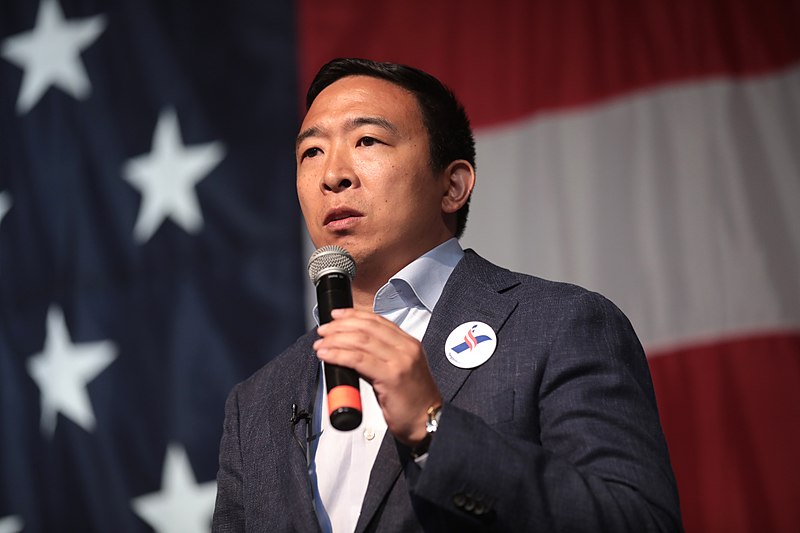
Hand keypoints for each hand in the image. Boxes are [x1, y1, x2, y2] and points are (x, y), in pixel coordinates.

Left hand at [314, 308, 441, 446]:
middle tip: (324, 331)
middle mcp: (406, 348)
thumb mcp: (398, 370)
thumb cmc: (413, 402)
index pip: (377, 320)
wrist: (428, 422)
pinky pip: (358, 359)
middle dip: (340, 326)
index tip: (337, 315)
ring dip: (336, 340)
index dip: (354, 315)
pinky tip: (327, 355)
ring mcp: (400, 361)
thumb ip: (380, 357)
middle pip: (367, 327)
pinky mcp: (391, 377)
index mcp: (409, 344)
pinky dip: (339, 355)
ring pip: (361, 341)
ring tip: (321, 344)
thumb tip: (352, 350)